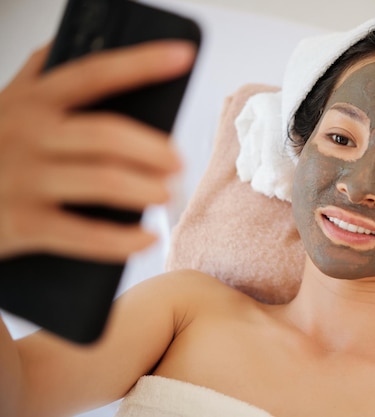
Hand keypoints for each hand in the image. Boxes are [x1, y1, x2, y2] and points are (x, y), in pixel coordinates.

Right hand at [0, 41, 195, 261]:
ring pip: (104, 180)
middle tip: (178, 162)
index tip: (183, 54)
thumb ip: (35, 76)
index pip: (94, 73)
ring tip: (166, 194)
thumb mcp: (4, 105)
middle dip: (154, 148)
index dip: (142, 62)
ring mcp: (23, 180)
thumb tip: (66, 43)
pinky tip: (147, 238)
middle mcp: (26, 135)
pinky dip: (125, 240)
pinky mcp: (22, 225)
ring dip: (147, 189)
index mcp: (31, 101)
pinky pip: (86, 235)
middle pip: (108, 134)